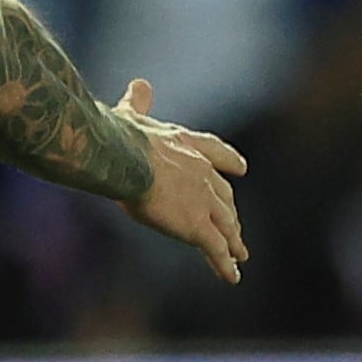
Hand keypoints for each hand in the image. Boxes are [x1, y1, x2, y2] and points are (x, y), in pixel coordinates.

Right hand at [113, 79, 249, 283]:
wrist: (123, 157)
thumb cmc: (121, 136)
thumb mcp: (131, 115)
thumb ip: (138, 102)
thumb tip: (139, 84)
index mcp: (188, 146)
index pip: (217, 153)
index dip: (229, 162)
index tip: (241, 169)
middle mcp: (203, 174)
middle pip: (225, 197)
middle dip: (231, 213)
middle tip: (236, 229)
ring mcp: (203, 201)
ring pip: (225, 225)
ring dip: (233, 241)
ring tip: (240, 256)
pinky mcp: (197, 226)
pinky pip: (216, 249)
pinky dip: (225, 264)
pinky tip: (232, 277)